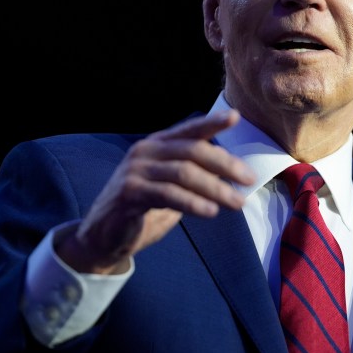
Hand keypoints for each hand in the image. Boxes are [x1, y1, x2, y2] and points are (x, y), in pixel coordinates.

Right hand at [57, 109, 256, 273]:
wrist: (104, 235)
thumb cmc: (143, 207)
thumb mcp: (171, 185)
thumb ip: (194, 172)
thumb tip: (231, 167)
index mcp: (157, 144)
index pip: (189, 130)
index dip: (212, 122)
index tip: (236, 117)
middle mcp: (145, 151)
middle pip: (193, 151)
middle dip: (225, 165)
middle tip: (249, 180)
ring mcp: (135, 171)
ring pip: (184, 173)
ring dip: (216, 189)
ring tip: (237, 203)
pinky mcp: (129, 193)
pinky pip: (168, 195)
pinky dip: (193, 203)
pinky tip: (210, 212)